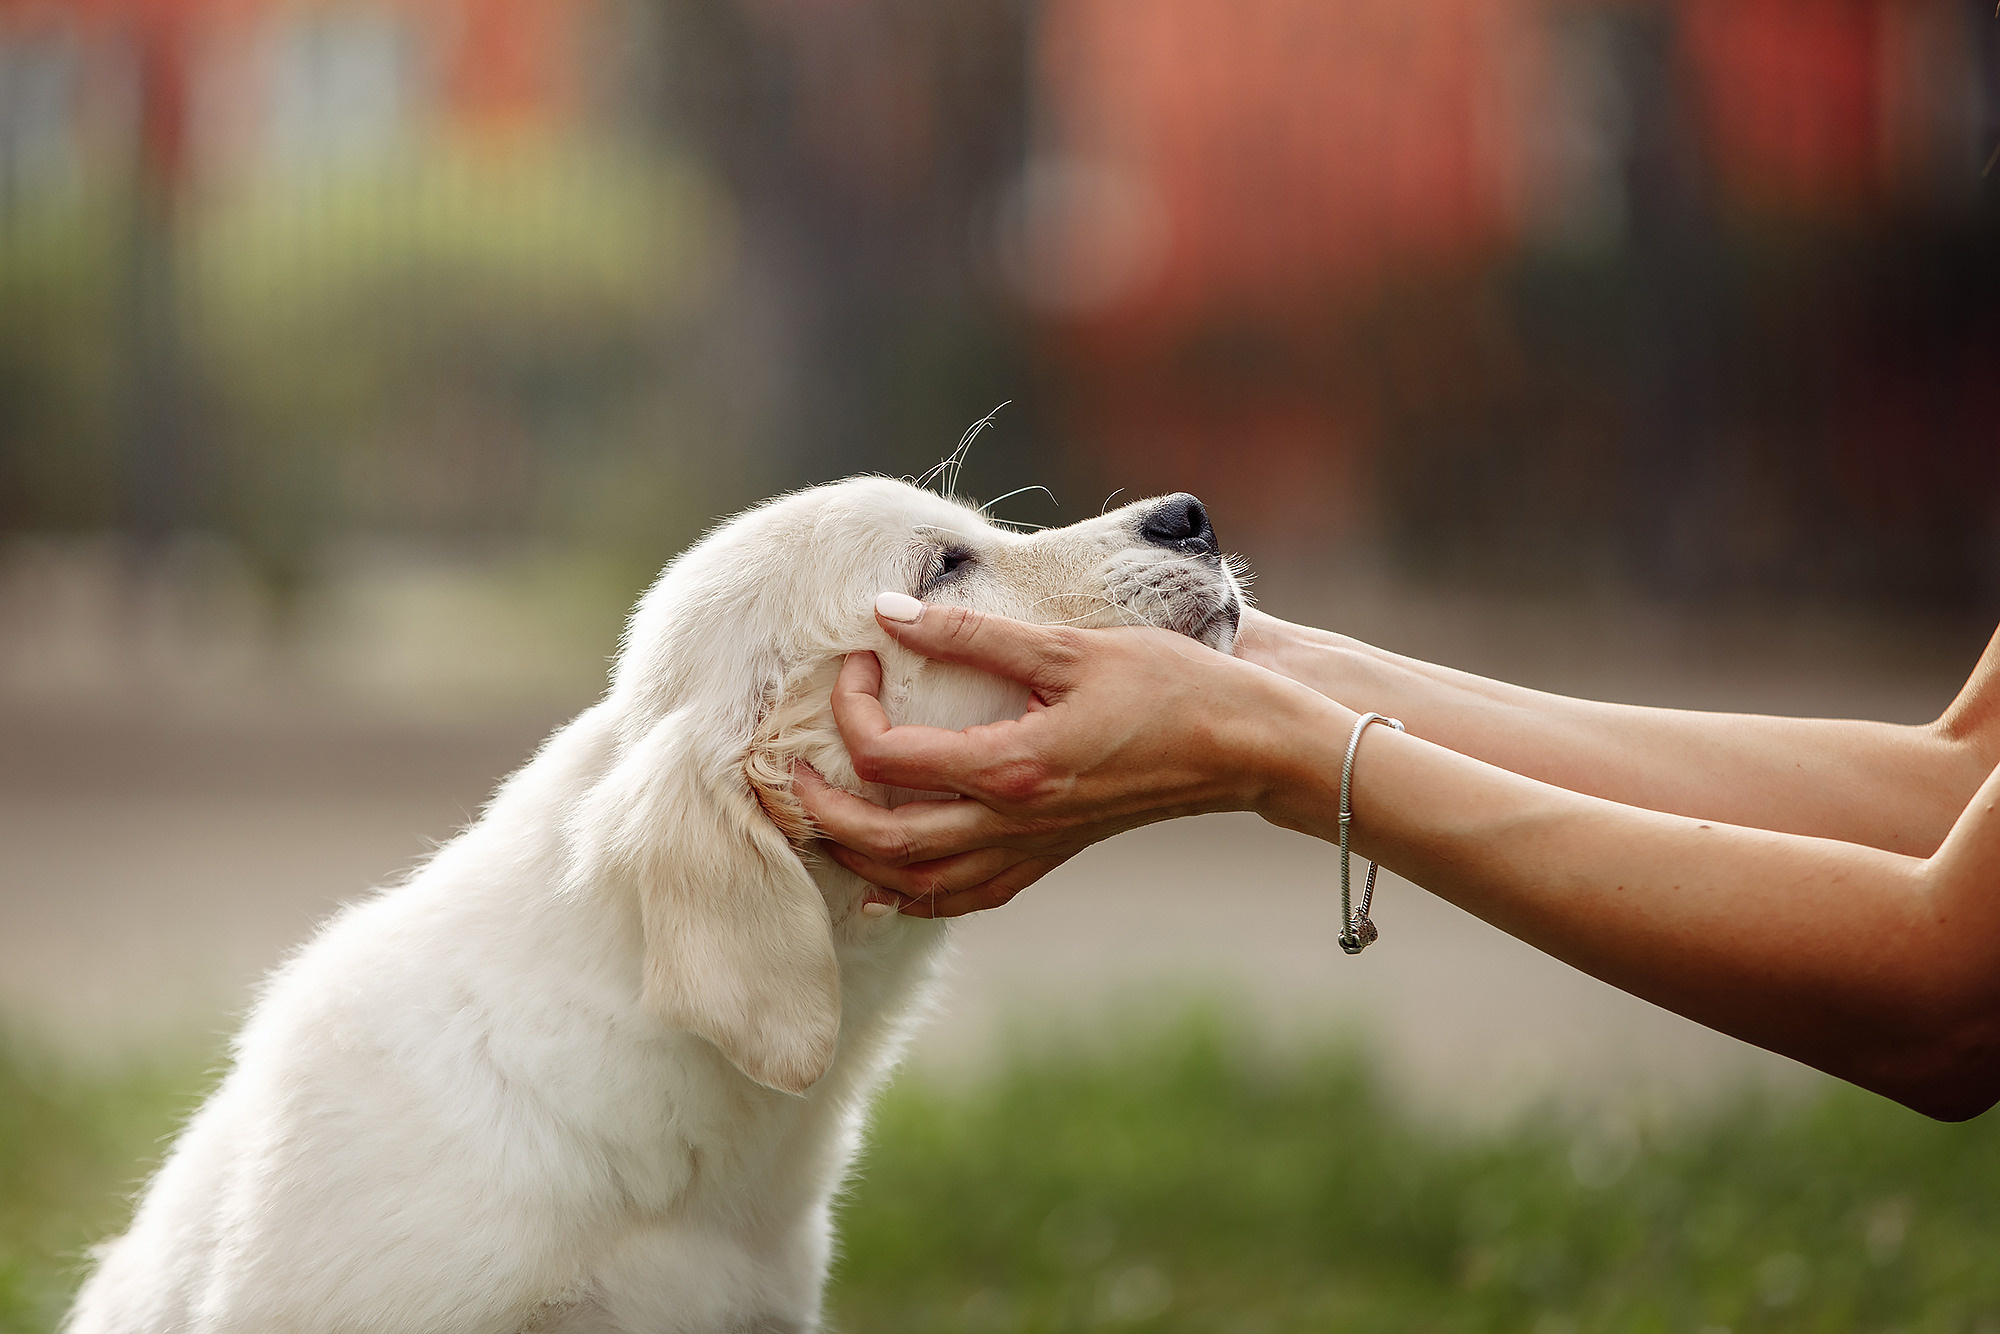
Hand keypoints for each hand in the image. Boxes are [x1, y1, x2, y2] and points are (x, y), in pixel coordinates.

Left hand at [793, 600, 1308, 916]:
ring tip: (820, 815)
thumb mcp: (1068, 646)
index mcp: (1009, 766)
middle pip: (879, 839)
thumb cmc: (1168, 686)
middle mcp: (1010, 822)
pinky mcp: (1046, 858)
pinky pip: (961, 895)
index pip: (887, 755)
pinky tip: (886, 879)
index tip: (860, 659)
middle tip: (792, 763)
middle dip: (818, 806)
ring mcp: (1028, 849)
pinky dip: (911, 891)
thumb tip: (889, 613)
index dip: (851, 707)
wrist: (1241, 745)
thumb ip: (970, 635)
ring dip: (854, 854)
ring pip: (912, 882)